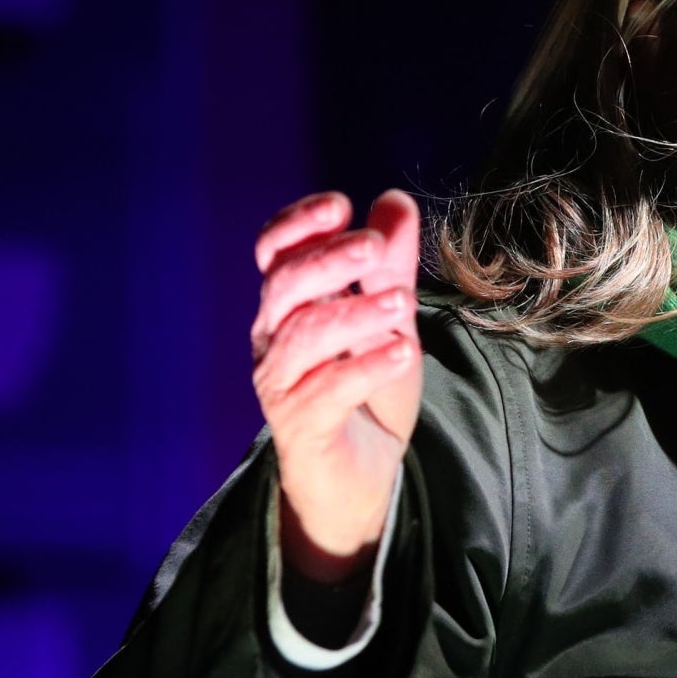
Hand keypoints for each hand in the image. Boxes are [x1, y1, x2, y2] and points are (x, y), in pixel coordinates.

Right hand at [251, 190, 421, 579]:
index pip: (275, 252)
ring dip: (355, 313)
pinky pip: (326, 390)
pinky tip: (402, 353)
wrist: (360, 477)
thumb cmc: (367, 392)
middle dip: (330, 259)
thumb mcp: (388, 321)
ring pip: (304, 335)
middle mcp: (273, 339)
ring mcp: (281, 383)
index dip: (299, 224)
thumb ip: (391, 265)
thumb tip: (395, 200)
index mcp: (288, 305)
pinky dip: (365, 367)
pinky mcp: (301, 426)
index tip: (340, 204)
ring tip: (403, 304)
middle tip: (376, 248)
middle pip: (286, 285)